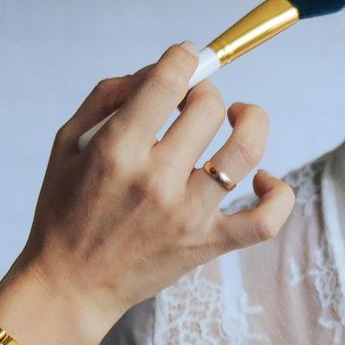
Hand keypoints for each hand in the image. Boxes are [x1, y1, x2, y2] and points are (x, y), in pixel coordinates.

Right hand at [0, 43, 293, 344]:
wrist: (69, 286)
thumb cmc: (65, 210)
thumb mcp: (67, 143)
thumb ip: (108, 95)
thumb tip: (157, 69)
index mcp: (116, 151)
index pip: (168, 81)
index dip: (184, 58)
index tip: (184, 61)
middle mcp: (155, 181)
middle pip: (209, 108)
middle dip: (204, 92)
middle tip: (190, 103)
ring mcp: (187, 215)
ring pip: (246, 150)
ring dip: (251, 121)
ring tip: (238, 118)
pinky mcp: (209, 245)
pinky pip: (266, 219)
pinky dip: (279, 194)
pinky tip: (264, 179)